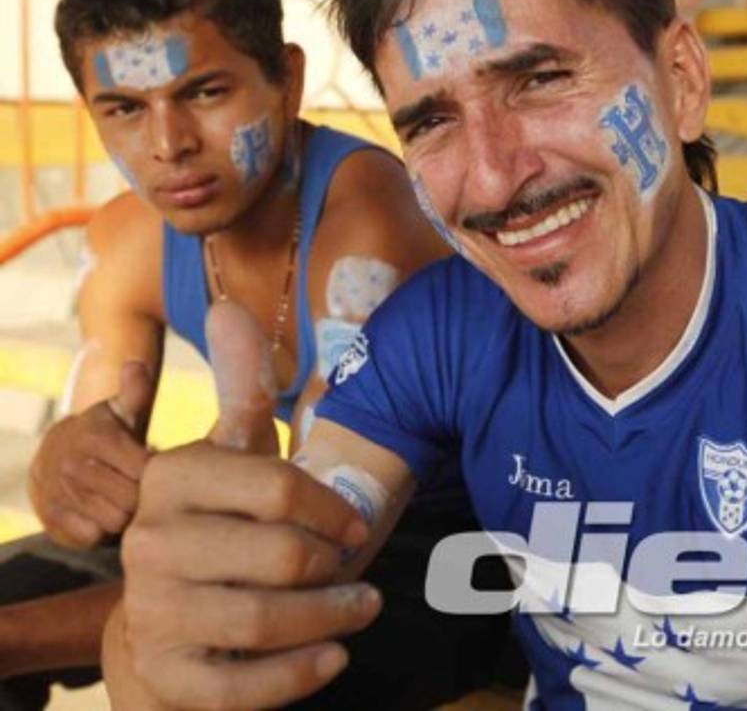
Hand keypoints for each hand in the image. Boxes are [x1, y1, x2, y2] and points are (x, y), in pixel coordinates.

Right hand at [29, 361, 152, 546]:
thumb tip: (136, 364)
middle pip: (132, 500)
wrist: (54, 454)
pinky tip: (107, 513)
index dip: (158, 475)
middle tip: (148, 492)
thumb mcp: (119, 409)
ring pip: (114, 521)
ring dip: (125, 515)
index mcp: (97, 438)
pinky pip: (91, 537)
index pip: (144, 470)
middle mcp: (75, 466)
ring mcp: (62, 493)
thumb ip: (135, 390)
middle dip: (145, 499)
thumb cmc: (102, 432)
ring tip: (128, 500)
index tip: (160, 471)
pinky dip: (102, 530)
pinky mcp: (53, 518)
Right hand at [116, 302, 378, 709]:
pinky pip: (240, 685)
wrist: (161, 619)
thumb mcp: (229, 458)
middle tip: (363, 573)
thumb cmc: (216, 525)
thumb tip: (227, 306)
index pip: (275, 486)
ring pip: (264, 619)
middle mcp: (150, 542)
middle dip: (336, 568)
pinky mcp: (164, 673)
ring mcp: (152, 611)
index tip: (356, 526)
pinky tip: (334, 656)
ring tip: (365, 608)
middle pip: (280, 556)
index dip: (332, 508)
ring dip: (331, 618)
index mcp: (172, 479)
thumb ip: (239, 389)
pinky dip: (297, 674)